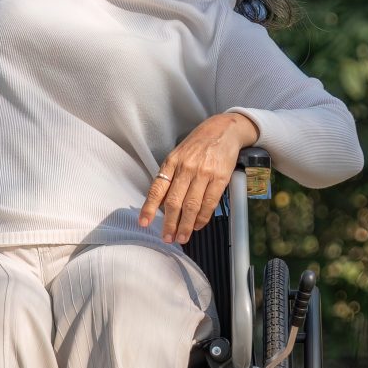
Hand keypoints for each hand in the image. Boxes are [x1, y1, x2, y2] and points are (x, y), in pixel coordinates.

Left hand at [140, 112, 261, 244]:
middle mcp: (186, 168)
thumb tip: (161, 204)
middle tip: (167, 238)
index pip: (157, 188)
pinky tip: (197, 225)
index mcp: (172, 162)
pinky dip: (203, 217)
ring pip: (191, 206)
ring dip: (186, 225)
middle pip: (174, 202)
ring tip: (182, 237)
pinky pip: (209, 203)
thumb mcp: (178, 154)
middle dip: (169, 223)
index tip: (143, 223)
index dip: (149, 208)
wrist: (224, 130)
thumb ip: (169, 176)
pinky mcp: (220, 178)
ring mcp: (204, 173)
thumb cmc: (198, 144)